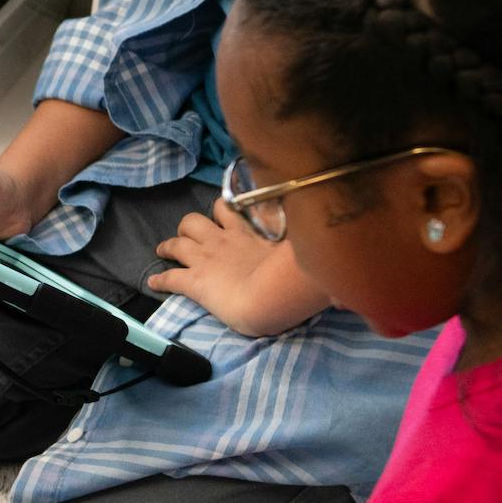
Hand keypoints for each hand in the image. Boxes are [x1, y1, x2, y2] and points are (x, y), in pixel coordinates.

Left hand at [146, 203, 327, 338]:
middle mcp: (225, 238)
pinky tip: (153, 281)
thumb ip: (316, 247)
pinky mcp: (195, 280)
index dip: (224, 209)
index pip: (230, 206)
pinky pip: (169, 276)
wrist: (275, 295)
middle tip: (190, 236)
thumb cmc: (295, 274)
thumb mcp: (307, 250)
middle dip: (190, 225)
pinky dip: (159, 278)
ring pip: (178, 239)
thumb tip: (348, 254)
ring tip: (165, 249)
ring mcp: (207, 258)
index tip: (224, 212)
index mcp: (251, 229)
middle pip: (196, 218)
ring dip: (170, 243)